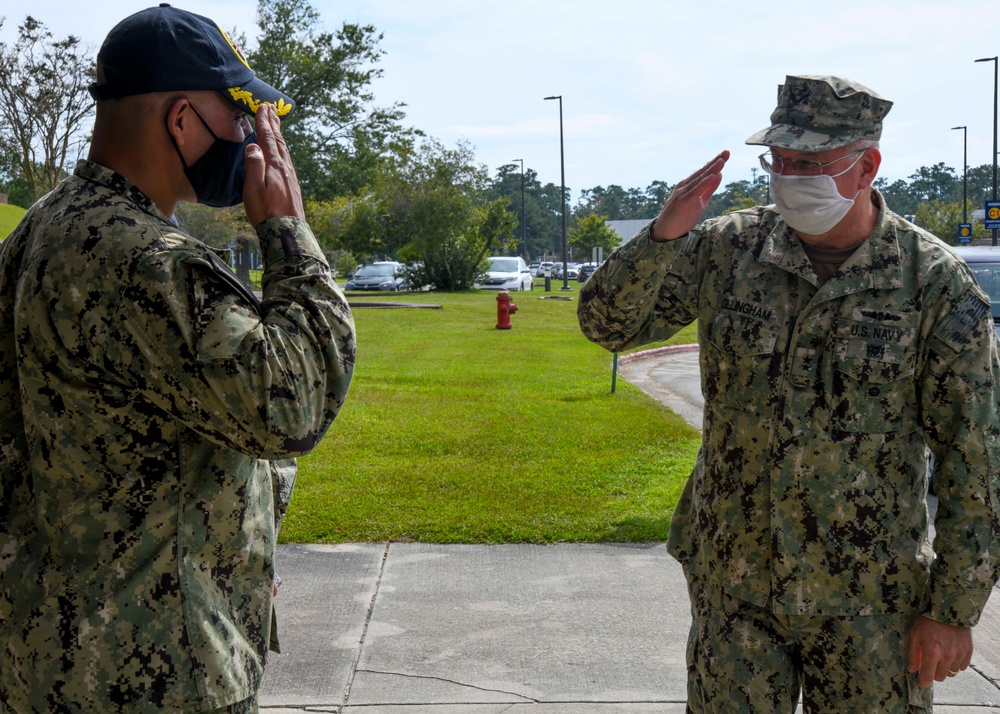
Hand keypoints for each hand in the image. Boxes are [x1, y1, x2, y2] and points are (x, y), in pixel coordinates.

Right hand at [243, 103, 304, 227]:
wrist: (287, 232)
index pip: (267, 138)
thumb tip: (253, 145)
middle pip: (278, 140)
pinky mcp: (293, 184)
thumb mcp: (253, 189)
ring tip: (276, 122)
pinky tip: (282, 149)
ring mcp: (291, 176)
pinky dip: (283, 147)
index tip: (262, 107)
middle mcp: (285, 167)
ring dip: (279, 133)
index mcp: (274, 166)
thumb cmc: (265, 212)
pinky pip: (287, 158)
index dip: (264, 122)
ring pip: (284, 148)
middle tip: (270, 107)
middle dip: (273, 123)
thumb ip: (254, 166)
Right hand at [650, 150, 729, 241]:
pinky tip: (711, 177)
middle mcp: (685, 186)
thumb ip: (709, 189)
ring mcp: (682, 193)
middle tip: (726, 151)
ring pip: (699, 180)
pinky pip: (694, 192)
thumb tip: (719, 174)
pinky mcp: (681, 202)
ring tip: (721, 161)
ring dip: (710, 170)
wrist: (665, 231)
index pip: (705, 172)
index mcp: (690, 185)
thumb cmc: (682, 216)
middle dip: (715, 162)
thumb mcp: (700, 202)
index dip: (715, 163)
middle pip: (703, 172)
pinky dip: (703, 184)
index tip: (726, 153)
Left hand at [907, 615, 972, 687]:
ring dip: (945, 668)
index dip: (923, 682)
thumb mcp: (915, 634)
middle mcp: (947, 656)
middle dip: (934, 673)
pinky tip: (950, 654)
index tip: (921, 682)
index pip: (928, 677)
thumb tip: (912, 669)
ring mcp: (959, 654)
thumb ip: (913, 654)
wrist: (948, 609)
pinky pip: (962, 667)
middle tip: (930, 663)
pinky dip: (956, 663)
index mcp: (932, 652)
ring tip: (941, 657)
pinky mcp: (968, 652)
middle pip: (940, 677)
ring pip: (952, 673)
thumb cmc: (928, 621)